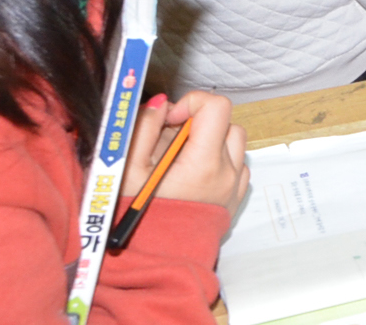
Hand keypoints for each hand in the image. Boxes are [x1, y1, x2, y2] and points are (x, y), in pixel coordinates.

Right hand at [123, 91, 249, 227]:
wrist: (154, 262)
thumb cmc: (137, 220)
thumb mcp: (128, 171)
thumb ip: (143, 129)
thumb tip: (161, 102)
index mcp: (204, 162)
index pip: (217, 107)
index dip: (192, 103)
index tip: (170, 120)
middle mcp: (227, 171)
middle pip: (226, 122)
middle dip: (198, 124)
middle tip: (169, 143)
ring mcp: (235, 185)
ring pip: (234, 142)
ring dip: (211, 141)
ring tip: (181, 160)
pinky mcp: (236, 198)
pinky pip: (237, 165)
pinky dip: (220, 161)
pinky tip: (194, 176)